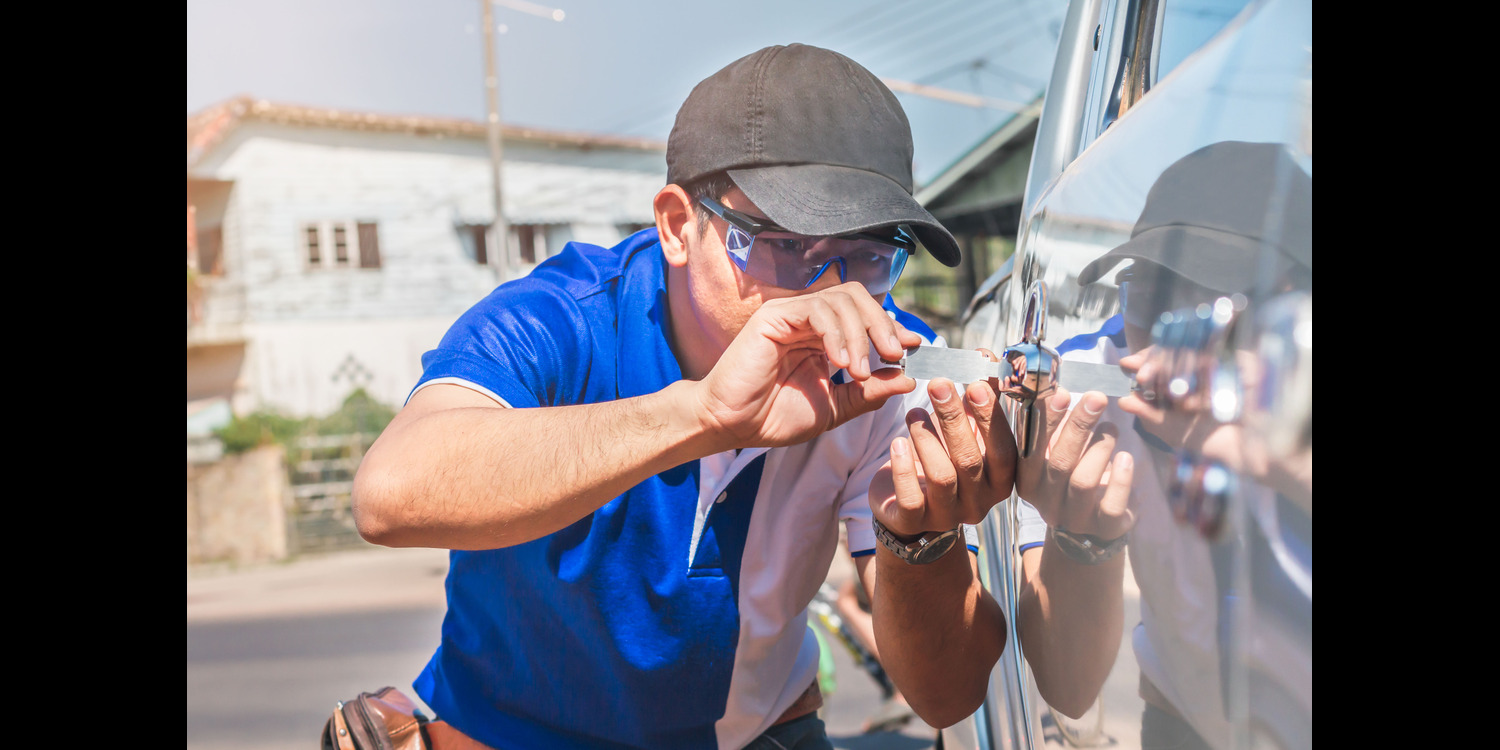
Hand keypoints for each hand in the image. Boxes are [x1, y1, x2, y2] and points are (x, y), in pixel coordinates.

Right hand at [693, 282, 923, 448]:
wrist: (733, 424)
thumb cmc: (774, 417)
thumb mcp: (834, 408)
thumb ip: (868, 392)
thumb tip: (906, 379)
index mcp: (823, 338)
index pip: (865, 315)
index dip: (891, 328)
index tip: (912, 347)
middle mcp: (809, 320)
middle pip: (858, 298)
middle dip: (882, 324)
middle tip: (895, 353)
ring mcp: (792, 314)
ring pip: (842, 299)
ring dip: (860, 333)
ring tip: (858, 370)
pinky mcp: (775, 315)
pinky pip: (817, 309)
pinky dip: (837, 332)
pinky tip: (841, 361)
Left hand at [870, 349, 1017, 537]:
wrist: (910, 503)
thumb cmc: (945, 458)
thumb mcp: (967, 430)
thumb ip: (979, 398)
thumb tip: (986, 357)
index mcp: (1000, 479)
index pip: (1005, 451)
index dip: (992, 418)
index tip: (977, 383)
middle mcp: (979, 502)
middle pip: (971, 460)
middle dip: (954, 419)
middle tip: (939, 384)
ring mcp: (947, 515)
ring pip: (942, 477)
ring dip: (926, 438)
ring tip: (913, 412)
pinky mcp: (914, 521)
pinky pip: (910, 497)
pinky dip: (902, 468)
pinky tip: (896, 442)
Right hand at [1016, 387, 1134, 541]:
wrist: (1087, 533)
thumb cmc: (1070, 479)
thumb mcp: (1054, 455)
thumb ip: (1051, 427)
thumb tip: (1055, 388)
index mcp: (1028, 481)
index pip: (1030, 449)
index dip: (1045, 421)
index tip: (1061, 393)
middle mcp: (1047, 502)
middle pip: (1059, 463)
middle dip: (1078, 426)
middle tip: (1096, 398)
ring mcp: (1075, 518)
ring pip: (1084, 481)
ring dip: (1100, 448)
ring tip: (1111, 428)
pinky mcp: (1104, 528)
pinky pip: (1111, 505)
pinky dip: (1121, 479)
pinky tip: (1126, 458)